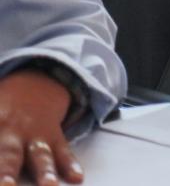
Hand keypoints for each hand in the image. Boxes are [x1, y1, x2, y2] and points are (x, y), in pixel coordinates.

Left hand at [0, 70, 83, 185]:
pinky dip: (70, 164)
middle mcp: (11, 131)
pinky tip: (75, 176)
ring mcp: (34, 135)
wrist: (38, 81)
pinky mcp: (53, 137)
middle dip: (4, 174)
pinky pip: (64, 151)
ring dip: (44, 172)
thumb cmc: (1, 104)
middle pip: (7, 156)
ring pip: (40, 156)